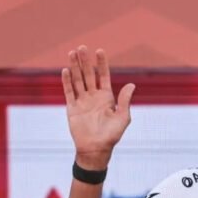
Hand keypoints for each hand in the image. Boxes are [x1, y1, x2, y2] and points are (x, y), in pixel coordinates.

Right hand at [61, 45, 135, 169]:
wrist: (96, 149)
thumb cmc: (112, 135)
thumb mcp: (122, 117)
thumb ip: (125, 101)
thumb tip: (132, 85)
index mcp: (107, 98)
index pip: (103, 76)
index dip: (101, 63)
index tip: (99, 50)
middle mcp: (94, 97)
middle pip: (88, 75)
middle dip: (85, 61)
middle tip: (82, 47)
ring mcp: (82, 101)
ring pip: (77, 80)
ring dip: (74, 67)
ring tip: (72, 53)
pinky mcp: (72, 108)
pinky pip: (69, 92)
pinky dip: (67, 81)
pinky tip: (66, 70)